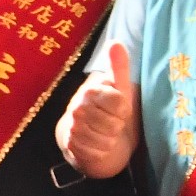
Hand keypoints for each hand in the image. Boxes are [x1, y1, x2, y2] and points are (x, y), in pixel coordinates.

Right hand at [56, 42, 139, 179]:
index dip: (125, 110)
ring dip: (110, 140)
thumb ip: (118, 67)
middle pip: (114, 123)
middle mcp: (78, 107)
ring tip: (105, 134)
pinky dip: (102, 152)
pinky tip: (97, 144)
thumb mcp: (118, 88)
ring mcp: (73, 127)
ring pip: (105, 139)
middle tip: (111, 123)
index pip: (120, 103)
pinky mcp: (71, 146)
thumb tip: (115, 42)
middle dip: (117, 127)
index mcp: (91, 90)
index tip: (120, 109)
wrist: (84, 136)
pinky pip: (96, 153)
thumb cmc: (106, 110)